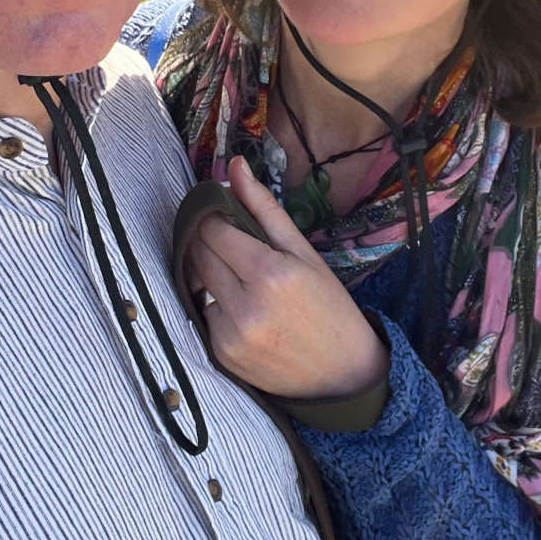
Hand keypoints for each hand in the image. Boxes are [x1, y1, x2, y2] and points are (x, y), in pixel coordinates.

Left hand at [185, 156, 389, 399]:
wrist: (344, 374)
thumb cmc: (329, 306)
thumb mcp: (303, 252)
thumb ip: (263, 208)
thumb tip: (234, 165)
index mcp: (270, 273)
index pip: (213, 229)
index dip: (215, 218)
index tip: (226, 217)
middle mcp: (246, 305)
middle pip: (198, 254)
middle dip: (208, 242)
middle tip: (231, 243)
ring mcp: (230, 334)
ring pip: (195, 283)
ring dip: (210, 273)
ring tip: (241, 278)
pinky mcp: (221, 355)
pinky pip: (203, 313)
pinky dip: (214, 305)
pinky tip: (243, 309)